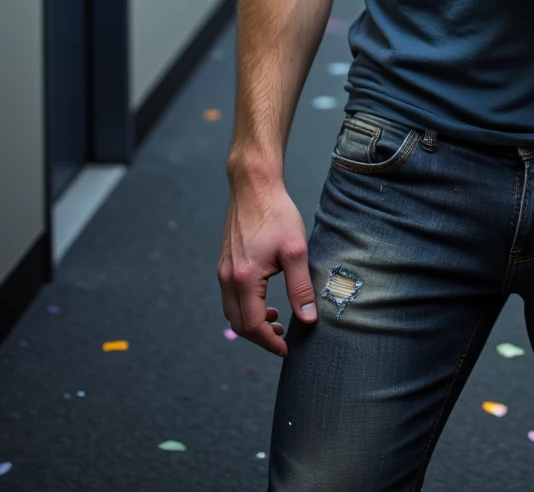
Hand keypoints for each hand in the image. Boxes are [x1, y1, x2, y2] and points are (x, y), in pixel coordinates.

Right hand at [218, 172, 316, 356]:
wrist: (254, 186)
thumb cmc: (277, 214)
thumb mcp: (295, 250)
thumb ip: (300, 287)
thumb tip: (308, 319)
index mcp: (244, 278)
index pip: (253, 325)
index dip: (271, 342)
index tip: (288, 349)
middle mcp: (228, 278)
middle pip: (238, 325)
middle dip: (261, 337)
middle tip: (284, 338)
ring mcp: (223, 271)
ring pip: (232, 313)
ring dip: (252, 324)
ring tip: (277, 320)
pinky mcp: (225, 263)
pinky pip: (230, 298)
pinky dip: (246, 308)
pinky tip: (265, 301)